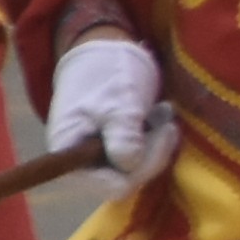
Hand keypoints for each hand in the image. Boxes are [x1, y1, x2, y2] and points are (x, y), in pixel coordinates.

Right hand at [46, 28, 177, 186]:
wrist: (102, 53)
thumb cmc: (105, 74)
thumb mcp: (117, 102)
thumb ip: (122, 134)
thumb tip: (129, 166)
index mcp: (71, 156)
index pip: (112, 186)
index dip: (140, 169)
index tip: (161, 135)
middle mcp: (83, 165)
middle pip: (128, 179)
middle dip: (154, 154)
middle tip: (168, 123)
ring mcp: (100, 159)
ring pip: (138, 170)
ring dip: (157, 144)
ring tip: (163, 112)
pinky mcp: (116, 151)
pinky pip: (142, 157)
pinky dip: (155, 139)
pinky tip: (160, 116)